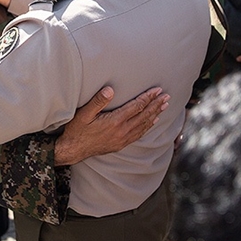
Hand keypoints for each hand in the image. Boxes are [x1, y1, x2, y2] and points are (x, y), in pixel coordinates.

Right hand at [55, 87, 169, 165]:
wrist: (73, 150)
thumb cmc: (76, 130)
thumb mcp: (83, 114)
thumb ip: (98, 101)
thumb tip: (110, 89)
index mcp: (115, 121)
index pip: (136, 107)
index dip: (148, 97)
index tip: (158, 90)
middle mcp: (122, 131)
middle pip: (144, 115)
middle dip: (156, 105)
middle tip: (167, 96)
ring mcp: (122, 139)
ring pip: (144, 125)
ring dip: (155, 114)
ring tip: (164, 106)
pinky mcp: (121, 144)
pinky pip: (139, 134)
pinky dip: (148, 126)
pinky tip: (152, 122)